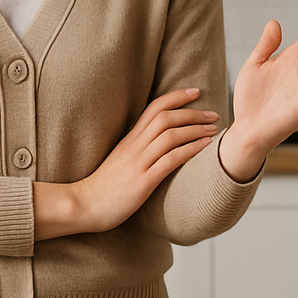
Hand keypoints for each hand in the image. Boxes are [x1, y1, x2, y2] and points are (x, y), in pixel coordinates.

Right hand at [68, 88, 217, 233]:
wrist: (83, 205)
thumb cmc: (103, 187)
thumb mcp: (120, 160)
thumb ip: (137, 149)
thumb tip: (157, 143)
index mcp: (129, 139)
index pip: (154, 108)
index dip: (176, 97)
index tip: (195, 92)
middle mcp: (134, 146)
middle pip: (166, 117)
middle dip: (193, 112)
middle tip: (213, 114)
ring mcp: (138, 163)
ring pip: (171, 135)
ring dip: (196, 129)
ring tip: (214, 129)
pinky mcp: (143, 181)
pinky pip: (170, 160)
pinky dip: (191, 150)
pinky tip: (205, 147)